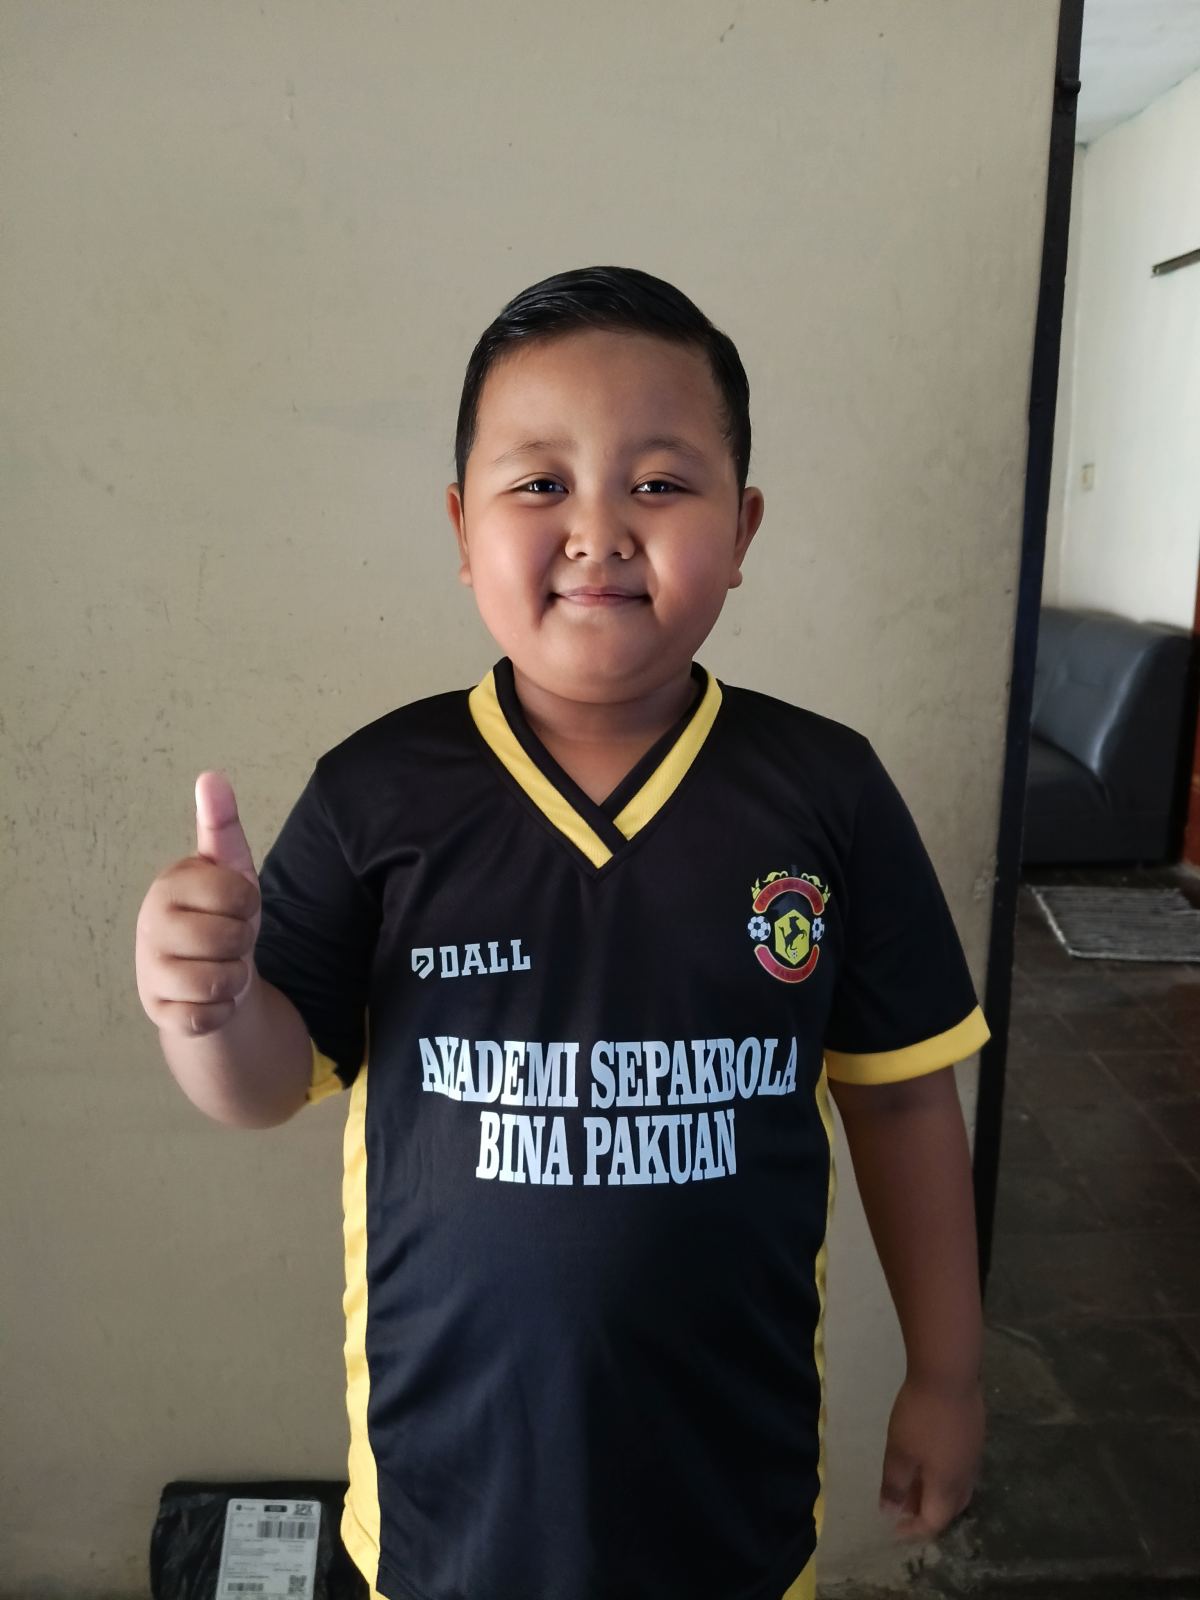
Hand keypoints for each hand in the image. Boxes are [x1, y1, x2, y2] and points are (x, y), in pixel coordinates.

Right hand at [135, 771, 262, 1037]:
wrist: (209, 977)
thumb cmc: (220, 916)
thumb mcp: (230, 869)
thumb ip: (222, 825)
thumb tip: (211, 776)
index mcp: (169, 885)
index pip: (239, 895)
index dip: (249, 904)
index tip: (235, 905)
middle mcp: (150, 925)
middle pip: (229, 939)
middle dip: (241, 943)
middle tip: (226, 939)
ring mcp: (149, 972)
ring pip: (220, 980)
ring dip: (234, 978)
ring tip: (220, 965)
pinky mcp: (158, 1013)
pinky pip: (207, 1015)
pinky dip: (219, 1010)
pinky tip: (208, 997)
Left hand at [878, 1373, 983, 1539]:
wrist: (949, 1376)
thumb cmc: (920, 1416)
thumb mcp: (899, 1451)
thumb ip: (894, 1484)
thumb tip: (890, 1512)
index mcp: (947, 1486)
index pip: (934, 1520)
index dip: (914, 1529)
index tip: (894, 1529)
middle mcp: (966, 1476)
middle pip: (950, 1508)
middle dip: (928, 1514)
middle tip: (904, 1508)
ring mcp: (973, 1455)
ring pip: (958, 1489)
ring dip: (936, 1494)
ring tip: (914, 1485)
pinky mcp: (975, 1436)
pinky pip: (961, 1469)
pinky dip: (944, 1477)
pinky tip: (930, 1461)